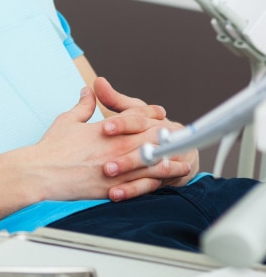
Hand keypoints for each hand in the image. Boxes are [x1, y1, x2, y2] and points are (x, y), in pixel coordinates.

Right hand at [31, 86, 191, 201]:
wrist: (42, 172)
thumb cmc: (52, 147)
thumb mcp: (67, 120)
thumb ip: (83, 105)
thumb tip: (87, 91)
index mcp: (106, 129)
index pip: (135, 116)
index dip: (150, 113)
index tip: (159, 113)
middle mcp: (115, 147)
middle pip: (149, 138)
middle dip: (165, 135)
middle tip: (180, 134)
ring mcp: (116, 168)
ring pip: (150, 163)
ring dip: (168, 160)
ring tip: (182, 161)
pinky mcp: (112, 188)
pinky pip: (140, 185)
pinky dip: (155, 182)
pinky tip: (164, 182)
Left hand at [93, 77, 197, 197]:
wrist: (179, 151)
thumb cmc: (147, 129)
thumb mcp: (133, 112)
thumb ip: (114, 100)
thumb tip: (97, 81)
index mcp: (152, 120)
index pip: (138, 119)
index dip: (122, 122)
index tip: (104, 127)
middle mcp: (160, 138)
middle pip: (144, 144)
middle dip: (125, 153)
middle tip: (105, 161)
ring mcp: (163, 159)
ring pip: (148, 165)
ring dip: (128, 171)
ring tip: (108, 174)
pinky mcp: (163, 178)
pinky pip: (149, 185)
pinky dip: (132, 190)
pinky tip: (114, 194)